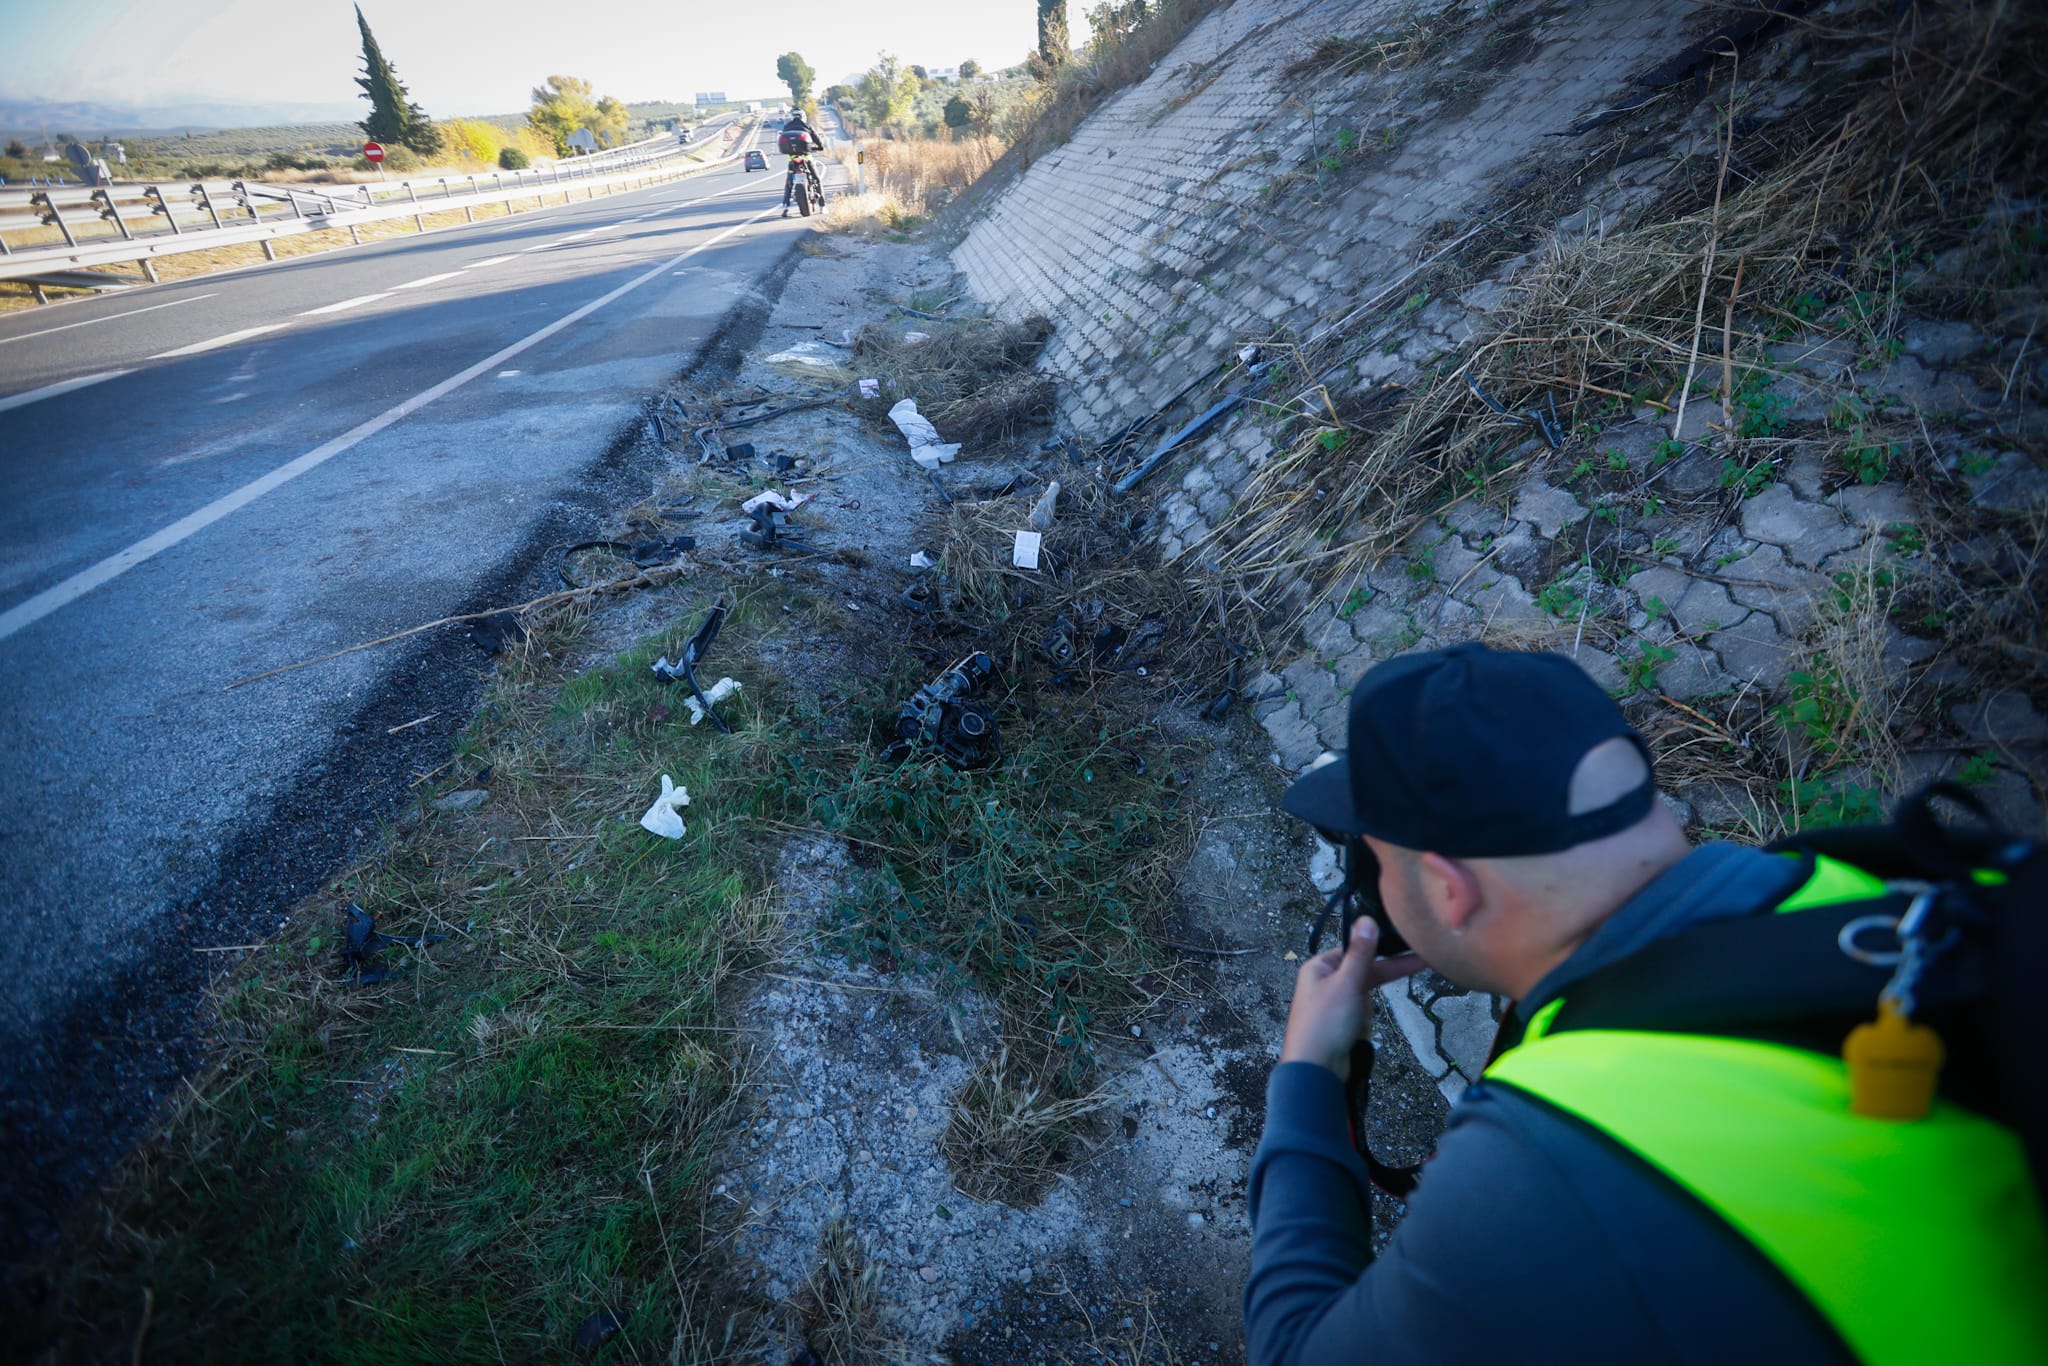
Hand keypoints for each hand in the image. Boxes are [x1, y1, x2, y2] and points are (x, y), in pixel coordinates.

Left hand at [1280, 919, 1426, 1081]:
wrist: (1315, 1069)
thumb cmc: (1325, 1023)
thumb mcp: (1347, 983)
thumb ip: (1361, 953)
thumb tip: (1367, 920)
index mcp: (1319, 966)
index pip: (1355, 949)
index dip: (1380, 948)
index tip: (1407, 943)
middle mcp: (1324, 981)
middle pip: (1364, 970)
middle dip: (1384, 974)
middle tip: (1421, 961)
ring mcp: (1333, 1003)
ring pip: (1365, 993)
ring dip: (1370, 1007)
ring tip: (1361, 1020)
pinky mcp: (1341, 1022)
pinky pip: (1362, 1013)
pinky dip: (1366, 1020)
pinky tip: (1358, 1032)